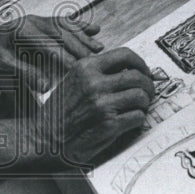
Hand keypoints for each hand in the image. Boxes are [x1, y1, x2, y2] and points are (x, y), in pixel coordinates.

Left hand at [0, 14, 104, 91]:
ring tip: (99, 47)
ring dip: (83, 36)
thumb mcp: (2, 67)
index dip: (67, 58)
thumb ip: (24, 74)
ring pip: (65, 25)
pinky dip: (79, 25)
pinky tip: (94, 28)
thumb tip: (46, 86)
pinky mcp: (39, 21)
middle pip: (62, 33)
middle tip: (97, 61)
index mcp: (21, 31)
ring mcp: (36, 19)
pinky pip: (62, 20)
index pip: (50, 45)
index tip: (81, 70)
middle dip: (80, 47)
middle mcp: (31, 21)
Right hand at [32, 47, 153, 164]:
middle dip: (148, 85)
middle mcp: (94, 83)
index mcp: (85, 67)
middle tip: (147, 93)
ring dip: (144, 103)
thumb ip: (97, 72)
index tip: (144, 72)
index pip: (124, 54)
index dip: (141, 63)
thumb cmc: (59, 112)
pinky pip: (138, 117)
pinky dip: (139, 119)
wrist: (45, 139)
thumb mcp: (73, 81)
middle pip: (138, 76)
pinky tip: (130, 121)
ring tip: (138, 107)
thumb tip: (130, 70)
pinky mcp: (109, 125)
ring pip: (141, 96)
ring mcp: (102, 104)